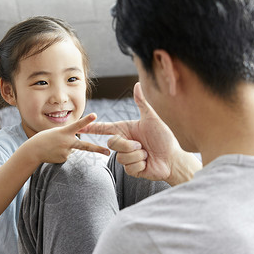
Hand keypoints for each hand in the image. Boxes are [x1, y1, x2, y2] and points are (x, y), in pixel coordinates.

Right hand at [31, 113, 109, 163]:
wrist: (34, 150)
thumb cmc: (45, 138)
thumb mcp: (57, 132)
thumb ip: (69, 135)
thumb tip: (77, 146)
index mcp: (65, 132)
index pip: (78, 125)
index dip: (87, 120)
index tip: (95, 115)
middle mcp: (67, 142)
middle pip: (85, 146)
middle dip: (97, 149)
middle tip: (107, 152)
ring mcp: (66, 151)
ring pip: (73, 149)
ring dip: (66, 147)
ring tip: (55, 147)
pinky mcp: (64, 158)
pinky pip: (68, 155)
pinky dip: (62, 153)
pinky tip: (54, 152)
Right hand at [80, 83, 200, 184]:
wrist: (173, 158)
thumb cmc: (164, 137)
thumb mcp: (152, 119)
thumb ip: (141, 102)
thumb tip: (137, 84)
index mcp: (125, 130)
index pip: (104, 128)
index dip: (92, 128)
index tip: (80, 126)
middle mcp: (124, 143)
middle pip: (112, 143)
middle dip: (127, 145)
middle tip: (140, 145)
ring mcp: (126, 157)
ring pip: (121, 157)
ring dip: (137, 155)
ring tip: (147, 154)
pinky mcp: (131, 170)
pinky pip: (129, 167)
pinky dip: (140, 164)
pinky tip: (147, 163)